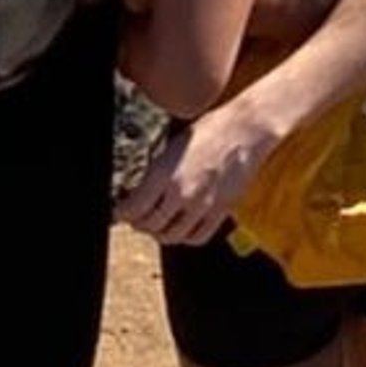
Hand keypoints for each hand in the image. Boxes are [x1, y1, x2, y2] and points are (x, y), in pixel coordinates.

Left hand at [119, 101, 282, 245]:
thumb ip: (157, 172)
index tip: (120, 211)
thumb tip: (140, 192)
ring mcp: (202, 206)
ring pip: (171, 236)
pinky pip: (197, 237)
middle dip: (139, 223)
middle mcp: (182, 194)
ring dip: (159, 233)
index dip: (122, 213)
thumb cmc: (210, 130)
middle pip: (150, 225)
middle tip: (136, 217)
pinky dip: (185, 237)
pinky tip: (181, 227)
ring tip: (156, 224)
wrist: (245, 130)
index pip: (134, 208)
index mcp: (166, 174)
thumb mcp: (174, 146)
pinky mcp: (220, 212)